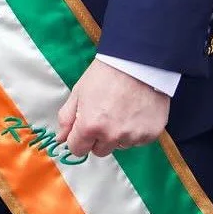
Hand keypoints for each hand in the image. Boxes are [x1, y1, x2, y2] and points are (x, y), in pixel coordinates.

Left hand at [55, 59, 169, 158]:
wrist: (136, 63)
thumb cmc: (105, 74)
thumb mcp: (78, 93)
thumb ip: (67, 118)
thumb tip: (61, 138)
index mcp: (90, 127)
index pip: (78, 150)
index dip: (78, 140)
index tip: (83, 129)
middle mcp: (112, 136)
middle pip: (99, 151)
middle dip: (98, 138)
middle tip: (103, 116)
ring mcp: (133, 136)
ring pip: (120, 146)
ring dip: (118, 134)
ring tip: (121, 110)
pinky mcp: (151, 134)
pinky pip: (138, 141)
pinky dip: (135, 130)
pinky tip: (135, 112)